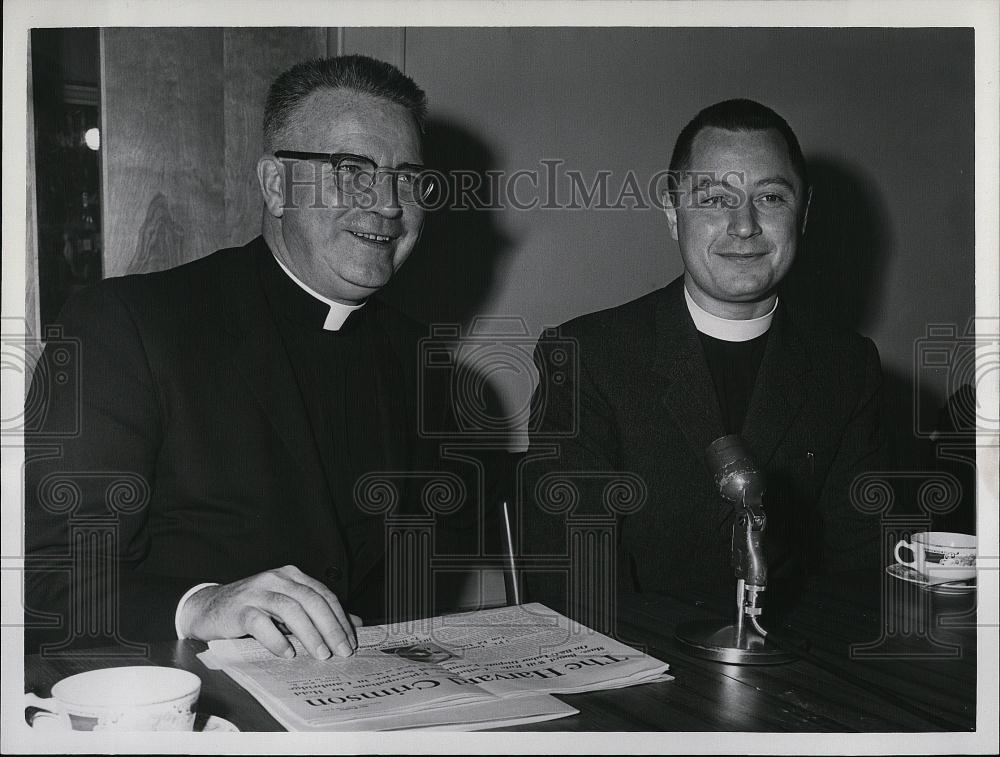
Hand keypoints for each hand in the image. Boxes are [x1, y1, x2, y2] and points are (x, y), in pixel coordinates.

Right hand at [179, 565, 361, 658]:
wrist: (207, 608)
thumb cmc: (251, 609)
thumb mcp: (286, 606)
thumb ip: (316, 613)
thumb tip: (353, 625)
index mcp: (291, 576)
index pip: (323, 594)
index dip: (340, 618)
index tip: (350, 641)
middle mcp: (276, 579)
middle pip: (311, 600)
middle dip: (330, 627)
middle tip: (341, 651)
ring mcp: (256, 592)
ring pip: (290, 609)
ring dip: (309, 633)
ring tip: (320, 654)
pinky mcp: (239, 609)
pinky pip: (261, 622)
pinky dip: (277, 639)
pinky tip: (287, 653)